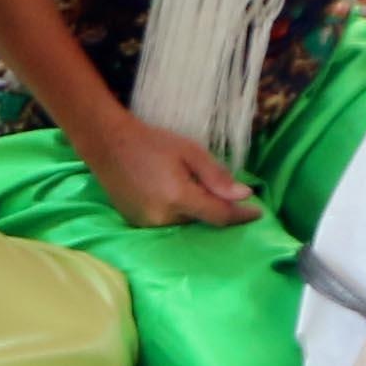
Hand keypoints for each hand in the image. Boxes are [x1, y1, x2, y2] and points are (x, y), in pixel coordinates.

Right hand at [71, 112, 253, 229]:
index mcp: (179, 197)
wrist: (107, 144)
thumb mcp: (190, 151)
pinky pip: (167, 223)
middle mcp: (163, 217)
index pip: (220, 215)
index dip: (241, 215)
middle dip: (214, 207)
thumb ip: (217, 176)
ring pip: (185, 223)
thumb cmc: (151, 142)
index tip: (257, 212)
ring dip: (194, 210)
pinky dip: (177, 212)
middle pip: (201, 220)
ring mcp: (147, 224)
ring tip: (191, 188)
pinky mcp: (137, 224)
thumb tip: (244, 195)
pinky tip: (172, 194)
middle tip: (219, 189)